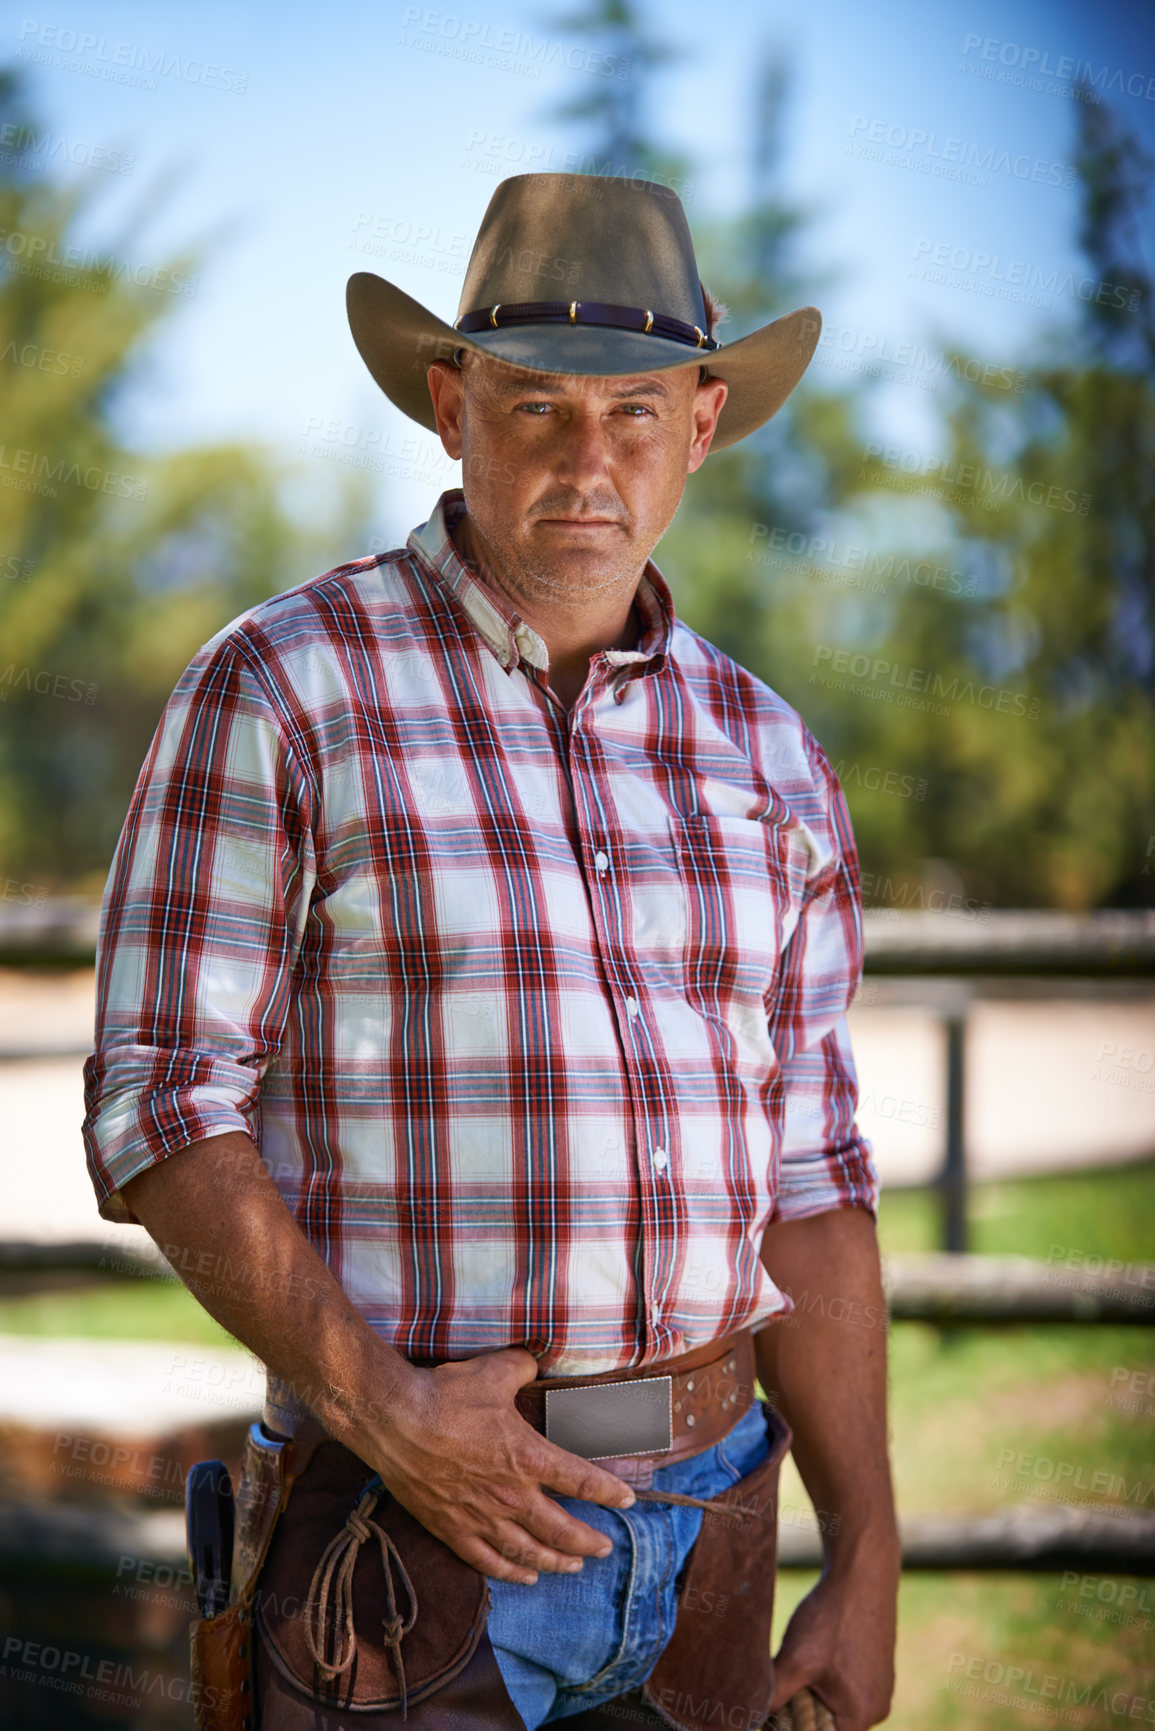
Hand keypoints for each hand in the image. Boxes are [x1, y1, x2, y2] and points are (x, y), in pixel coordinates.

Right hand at [353, 1346, 637, 1585]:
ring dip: (556, 1561)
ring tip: (573, 1566)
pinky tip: (525, 1576)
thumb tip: (535, 1360)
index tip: (627, 1501)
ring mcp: (482, 1517)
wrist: (396, 1421)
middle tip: (605, 1547)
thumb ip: (523, 1366)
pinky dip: (511, 1573)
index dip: (608, 1493)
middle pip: (561, 1530)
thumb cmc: (447, 1395)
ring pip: (529, 1552)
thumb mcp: (495, 1370)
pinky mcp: (452, 1529)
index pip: (581, 1481)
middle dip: (588, 1541)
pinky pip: (488, 1561)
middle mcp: (512, 1495)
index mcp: (528, 1457)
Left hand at [768, 1548, 897, 1730]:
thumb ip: (774, 1695)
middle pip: (830, 1723)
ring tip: (807, 1655)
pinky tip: (822, 1644)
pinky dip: (829, 1673)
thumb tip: (751, 1716)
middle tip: (791, 1673)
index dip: (796, 1724)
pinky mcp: (879, 1666)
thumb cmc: (831, 1618)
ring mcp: (882, 1686)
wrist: (862, 1572)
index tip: (782, 1700)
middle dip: (805, 1705)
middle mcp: (877, 1708)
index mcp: (862, 1715)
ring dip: (815, 1687)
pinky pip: (849, 1683)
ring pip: (838, 1701)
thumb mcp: (795, 1660)